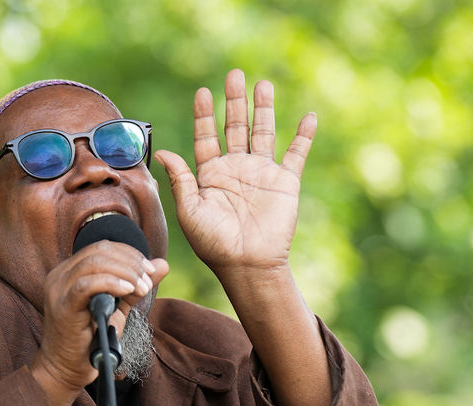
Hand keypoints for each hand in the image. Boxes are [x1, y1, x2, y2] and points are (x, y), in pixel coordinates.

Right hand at [31, 242, 168, 405]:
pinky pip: (86, 285)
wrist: (67, 370)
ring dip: (125, 273)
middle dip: (130, 263)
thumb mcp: (118, 307)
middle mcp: (60, 275)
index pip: (102, 248)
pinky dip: (111, 283)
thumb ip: (136, 285)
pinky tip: (128, 291)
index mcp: (70, 271)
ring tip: (141, 288)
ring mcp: (58, 289)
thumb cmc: (91, 340)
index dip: (129, 254)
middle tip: (148, 280)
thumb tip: (163, 264)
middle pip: (100, 251)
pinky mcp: (62, 306)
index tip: (149, 271)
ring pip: (94, 263)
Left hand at [154, 69, 315, 277]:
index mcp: (211, 175)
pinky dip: (304, 136)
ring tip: (262, 84)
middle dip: (234, 101)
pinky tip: (309, 117)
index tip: (202, 92)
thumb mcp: (190, 210)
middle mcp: (236, 169)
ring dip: (263, 108)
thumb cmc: (213, 242)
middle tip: (234, 74)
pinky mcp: (285, 182)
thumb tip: (163, 152)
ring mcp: (261, 173)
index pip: (206, 137)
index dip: (204, 115)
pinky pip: (296, 154)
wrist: (247, 264)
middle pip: (235, 126)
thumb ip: (181, 179)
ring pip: (263, 132)